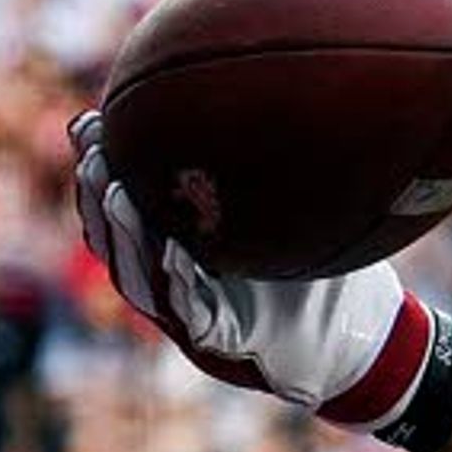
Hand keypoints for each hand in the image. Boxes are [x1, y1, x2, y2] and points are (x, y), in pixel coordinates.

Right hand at [69, 112, 436, 429]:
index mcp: (187, 258)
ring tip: (114, 189)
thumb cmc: (329, 281)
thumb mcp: (298, 223)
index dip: (100, 173)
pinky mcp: (226, 346)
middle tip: (90, 147)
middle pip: (116, 243)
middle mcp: (180, 289)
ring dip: (124, 237)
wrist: (363, 347)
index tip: (89, 121)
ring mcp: (197, 320)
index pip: (127, 213)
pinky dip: (178, 283)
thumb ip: (274, 182)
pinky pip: (193, 314)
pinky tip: (170, 249)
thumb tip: (278, 105)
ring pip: (140, 280)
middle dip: (95, 197)